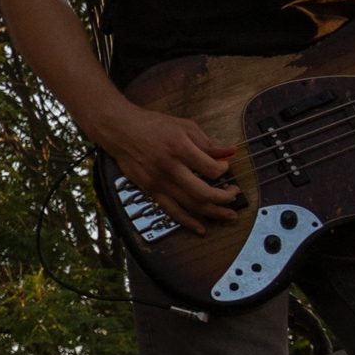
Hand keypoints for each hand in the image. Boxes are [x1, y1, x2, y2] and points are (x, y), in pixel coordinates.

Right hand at [93, 101, 242, 232]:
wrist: (119, 130)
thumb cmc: (151, 126)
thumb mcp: (183, 126)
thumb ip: (207, 142)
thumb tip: (229, 152)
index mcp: (179, 148)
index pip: (212, 169)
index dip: (224, 170)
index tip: (224, 167)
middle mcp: (169, 168)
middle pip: (204, 192)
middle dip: (225, 197)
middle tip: (234, 194)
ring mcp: (158, 181)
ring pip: (190, 205)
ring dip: (213, 213)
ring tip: (229, 214)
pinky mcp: (150, 190)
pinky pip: (171, 211)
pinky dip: (188, 222)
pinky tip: (201, 228)